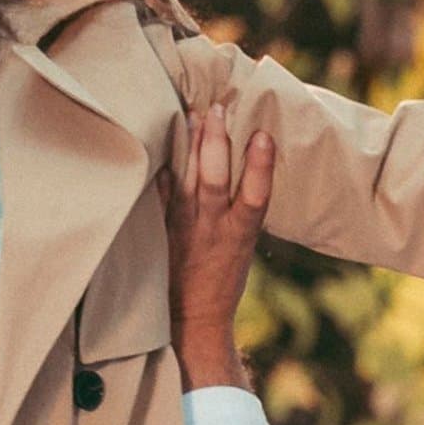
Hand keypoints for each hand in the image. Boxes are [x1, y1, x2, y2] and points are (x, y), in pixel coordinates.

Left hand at [164, 99, 276, 384]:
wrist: (193, 316)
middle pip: (216, 180)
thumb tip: (249, 156)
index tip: (263, 134)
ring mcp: (185, 227)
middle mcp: (213, 228)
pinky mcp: (163, 229)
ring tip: (193, 114)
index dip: (260, 166)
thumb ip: (244, 208)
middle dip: (217, 143)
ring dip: (191, 146)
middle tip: (217, 108)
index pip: (256, 197)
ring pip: (188, 181)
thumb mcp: (244, 244)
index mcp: (241, 234)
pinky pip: (161, 193)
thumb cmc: (224, 276)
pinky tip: (161, 138)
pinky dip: (162, 167)